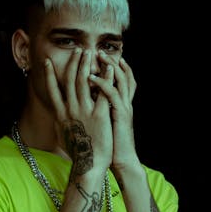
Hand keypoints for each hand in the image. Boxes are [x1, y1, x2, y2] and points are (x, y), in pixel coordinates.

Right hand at [44, 49, 113, 173]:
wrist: (88, 165)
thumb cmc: (77, 153)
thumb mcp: (62, 137)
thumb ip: (59, 123)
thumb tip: (56, 117)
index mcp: (60, 115)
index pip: (53, 90)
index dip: (50, 74)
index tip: (48, 61)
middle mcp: (70, 110)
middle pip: (70, 80)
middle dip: (73, 63)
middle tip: (77, 50)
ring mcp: (84, 111)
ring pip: (84, 82)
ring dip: (86, 65)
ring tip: (90, 53)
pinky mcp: (99, 114)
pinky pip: (103, 92)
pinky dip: (106, 79)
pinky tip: (109, 69)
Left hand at [89, 52, 137, 172]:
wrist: (120, 160)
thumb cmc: (109, 146)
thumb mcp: (104, 126)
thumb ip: (99, 113)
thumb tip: (86, 107)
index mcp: (121, 105)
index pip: (121, 80)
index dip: (114, 67)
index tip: (102, 57)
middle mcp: (124, 103)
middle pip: (122, 75)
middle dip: (110, 61)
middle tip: (97, 50)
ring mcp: (123, 108)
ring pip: (119, 80)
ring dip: (107, 66)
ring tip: (94, 56)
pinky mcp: (120, 114)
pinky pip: (111, 94)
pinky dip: (102, 84)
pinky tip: (90, 77)